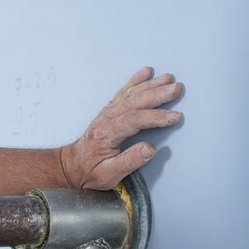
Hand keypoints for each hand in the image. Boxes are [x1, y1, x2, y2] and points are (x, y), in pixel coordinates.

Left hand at [61, 66, 182, 189]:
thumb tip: (150, 149)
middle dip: (158, 94)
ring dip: (151, 85)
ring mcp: (107, 112)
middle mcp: (106, 119)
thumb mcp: (108, 175)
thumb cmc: (89, 171)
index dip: (156, 117)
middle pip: (135, 102)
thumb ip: (130, 161)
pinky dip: (136, 80)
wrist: (72, 165)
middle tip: (177, 89)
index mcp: (106, 133)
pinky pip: (124, 92)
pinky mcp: (110, 111)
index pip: (134, 120)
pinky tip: (147, 73)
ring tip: (169, 79)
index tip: (174, 116)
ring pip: (131, 94)